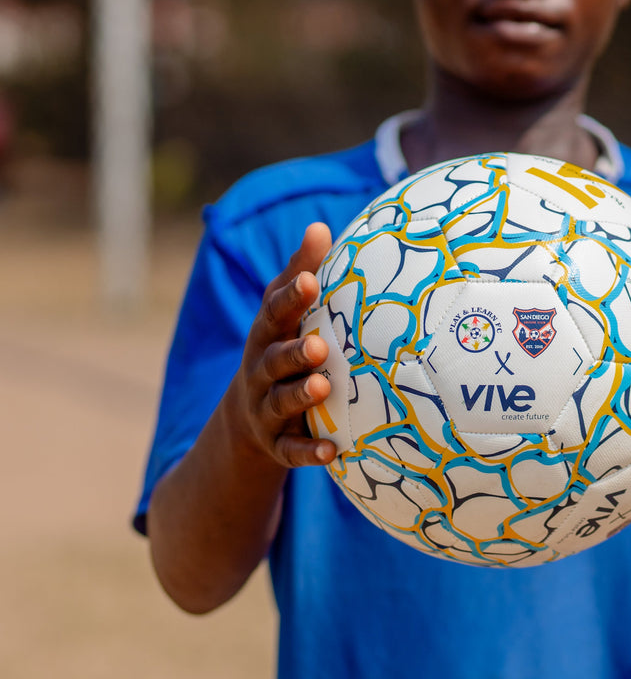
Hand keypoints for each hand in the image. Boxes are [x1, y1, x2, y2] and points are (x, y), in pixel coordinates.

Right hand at [234, 221, 338, 467]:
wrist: (248, 418)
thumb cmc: (281, 345)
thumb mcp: (285, 312)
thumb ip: (302, 273)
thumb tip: (321, 227)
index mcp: (266, 334)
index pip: (273, 313)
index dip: (290, 298)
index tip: (310, 281)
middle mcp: (261, 371)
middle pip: (273, 361)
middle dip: (294, 353)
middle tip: (319, 346)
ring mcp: (266, 409)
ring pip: (280, 403)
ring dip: (300, 395)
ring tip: (323, 387)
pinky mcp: (278, 444)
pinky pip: (291, 450)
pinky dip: (310, 452)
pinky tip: (333, 451)